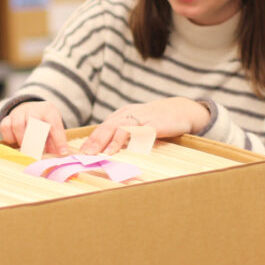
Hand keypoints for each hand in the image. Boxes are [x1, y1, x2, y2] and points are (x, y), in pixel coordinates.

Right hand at [0, 101, 68, 155]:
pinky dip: (10, 137)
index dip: (59, 140)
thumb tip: (61, 156)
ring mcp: (19, 112)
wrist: (29, 109)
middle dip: (36, 141)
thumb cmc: (44, 124)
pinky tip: (15, 142)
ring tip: (26, 150)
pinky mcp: (7, 117)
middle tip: (38, 154)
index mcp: (49, 111)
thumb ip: (56, 142)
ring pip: (18, 125)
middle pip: (34, 123)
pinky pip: (5, 127)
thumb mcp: (53, 129)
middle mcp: (34, 109)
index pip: (55, 125)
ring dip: (22, 140)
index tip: (62, 153)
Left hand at [80, 98, 210, 155]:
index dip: (91, 139)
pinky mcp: (154, 124)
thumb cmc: (160, 118)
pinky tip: (117, 150)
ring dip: (105, 142)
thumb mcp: (139, 122)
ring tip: (96, 154)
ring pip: (118, 128)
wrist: (183, 109)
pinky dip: (125, 141)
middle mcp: (130, 114)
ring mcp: (142, 118)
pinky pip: (136, 132)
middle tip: (83, 155)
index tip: (80, 152)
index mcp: (124, 114)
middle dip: (93, 141)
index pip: (103, 126)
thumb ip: (124, 132)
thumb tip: (108, 148)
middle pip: (107, 127)